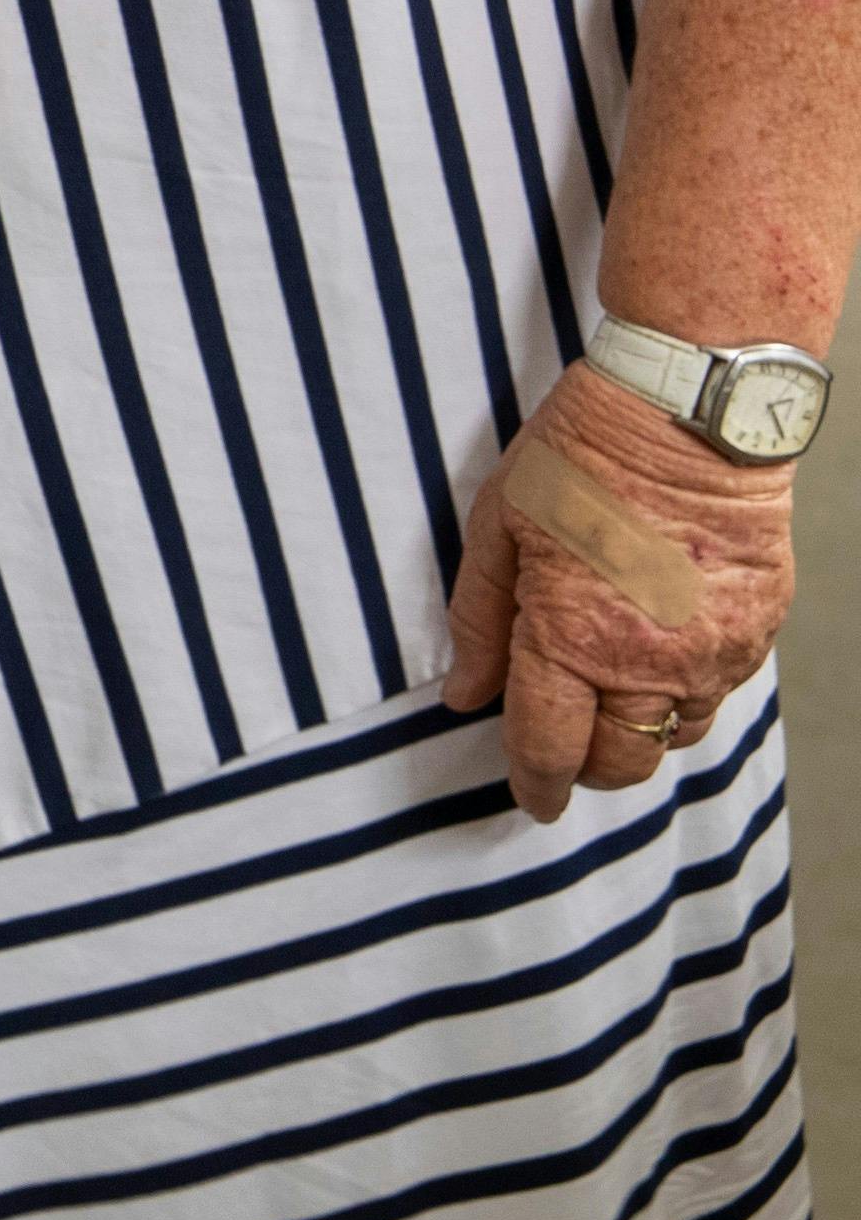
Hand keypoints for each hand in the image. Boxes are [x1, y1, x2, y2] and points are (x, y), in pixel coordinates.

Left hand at [444, 365, 794, 820]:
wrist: (688, 419)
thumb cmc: (579, 460)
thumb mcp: (499, 530)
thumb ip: (479, 621)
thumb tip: (463, 695)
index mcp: (574, 640)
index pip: (549, 745)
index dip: (534, 783)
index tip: (529, 800)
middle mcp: (651, 663)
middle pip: (621, 762)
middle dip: (586, 769)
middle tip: (562, 752)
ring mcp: (714, 654)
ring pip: (676, 737)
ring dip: (638, 735)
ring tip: (606, 702)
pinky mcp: (757, 634)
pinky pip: (718, 694)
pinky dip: (683, 695)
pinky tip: (656, 660)